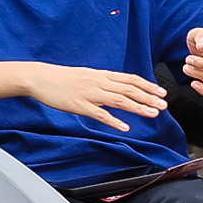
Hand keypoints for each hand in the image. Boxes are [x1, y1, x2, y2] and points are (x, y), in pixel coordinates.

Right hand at [21, 62, 164, 130]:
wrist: (38, 77)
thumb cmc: (60, 78)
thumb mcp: (84, 75)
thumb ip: (102, 82)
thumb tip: (118, 88)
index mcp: (100, 75)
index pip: (129, 78)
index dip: (147, 85)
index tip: (161, 92)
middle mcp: (97, 82)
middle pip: (128, 89)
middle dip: (148, 97)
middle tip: (164, 104)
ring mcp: (89, 94)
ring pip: (118, 100)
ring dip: (138, 107)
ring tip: (153, 114)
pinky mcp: (79, 105)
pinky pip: (100, 114)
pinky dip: (114, 121)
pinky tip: (125, 127)